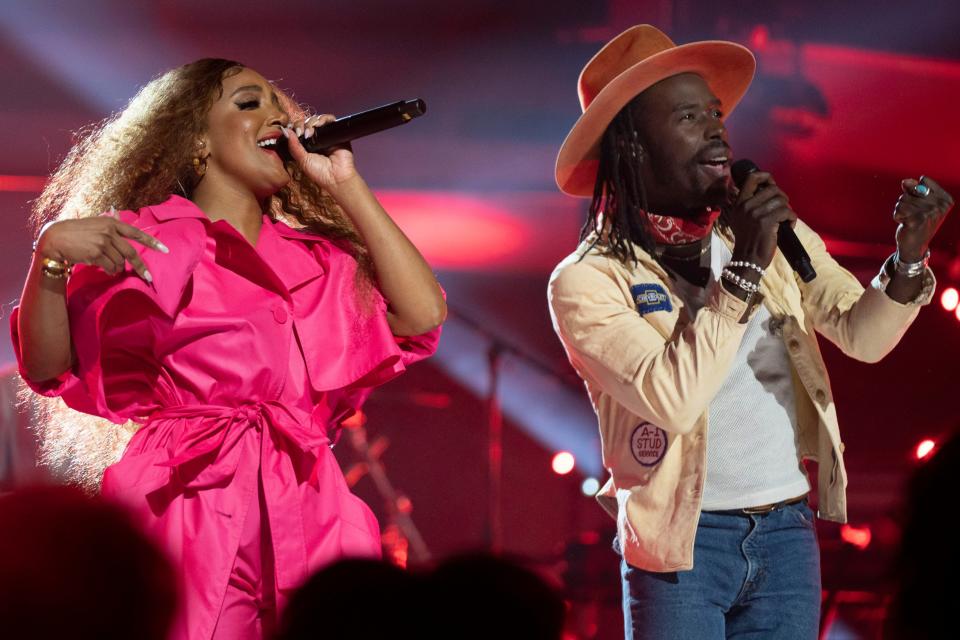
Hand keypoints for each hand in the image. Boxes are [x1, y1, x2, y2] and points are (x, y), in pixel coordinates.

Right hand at [35, 214, 167, 282]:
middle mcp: (109, 232)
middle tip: (148, 277)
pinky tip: (104, 269)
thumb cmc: (76, 231)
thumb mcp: (94, 222)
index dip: (151, 242)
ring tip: (108, 266)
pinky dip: (109, 271)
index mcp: (111, 222)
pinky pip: (110, 267)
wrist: (55, 238)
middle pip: (131, 253)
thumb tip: (118, 211)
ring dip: (116, 268)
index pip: (136, 233)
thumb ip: (109, 221)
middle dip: (140, 266)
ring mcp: (103, 243)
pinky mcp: (96, 254)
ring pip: (119, 262)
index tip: (165, 249)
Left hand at [282, 114, 358, 192]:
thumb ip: (293, 146)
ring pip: (317, 120)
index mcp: (306, 145)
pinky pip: (330, 120)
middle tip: (301, 133)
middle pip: (306, 123)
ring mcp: (326, 135)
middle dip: (301, 125)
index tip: (293, 132)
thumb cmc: (320, 173)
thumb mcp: (302, 160)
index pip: (298, 130)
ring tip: (310, 131)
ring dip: (311, 122)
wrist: (336, 178)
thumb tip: (285, 131)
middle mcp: (316, 139)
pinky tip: (319, 124)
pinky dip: (324, 118)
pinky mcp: (337, 132)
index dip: (294, 128)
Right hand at [728, 171, 797, 268]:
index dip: (766, 177)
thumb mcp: (742, 219)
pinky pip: (787, 212)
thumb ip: (750, 204)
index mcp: (739, 203)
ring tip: (785, 219)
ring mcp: (755, 213)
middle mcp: (745, 205)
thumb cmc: (749, 240)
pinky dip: (792, 219)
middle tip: (783, 208)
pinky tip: (788, 226)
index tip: (772, 184)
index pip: (752, 178)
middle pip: (772, 188)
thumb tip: (769, 190)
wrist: (748, 259)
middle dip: (782, 197)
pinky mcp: (767, 221)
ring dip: (787, 210)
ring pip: (781, 200)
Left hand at [894, 176, 953, 261]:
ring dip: (901, 209)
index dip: (916, 190)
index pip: (924, 180)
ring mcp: (930, 213)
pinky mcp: (916, 221)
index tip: (921, 204)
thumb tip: (905, 181)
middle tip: (913, 214)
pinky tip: (905, 223)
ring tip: (909, 219)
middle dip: (906, 201)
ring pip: (902, 199)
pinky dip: (897, 215)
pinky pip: (898, 209)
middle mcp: (941, 206)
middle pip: (911, 189)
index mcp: (945, 199)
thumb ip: (913, 188)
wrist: (915, 245)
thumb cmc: (917, 221)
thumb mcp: (919, 202)